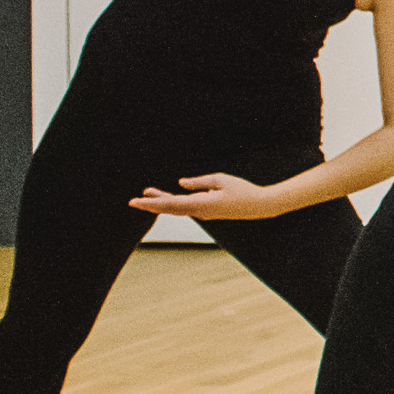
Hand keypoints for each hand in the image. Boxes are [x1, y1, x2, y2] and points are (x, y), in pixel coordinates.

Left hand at [131, 171, 289, 220]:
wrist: (260, 206)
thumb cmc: (243, 190)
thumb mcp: (220, 180)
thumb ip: (198, 182)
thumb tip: (181, 184)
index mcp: (202, 204)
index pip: (171, 204)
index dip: (152, 202)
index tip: (137, 201)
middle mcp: (200, 212)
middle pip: (170, 209)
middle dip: (151, 204)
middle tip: (132, 201)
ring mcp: (203, 213)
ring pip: (176, 208)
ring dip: (160, 202)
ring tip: (146, 193)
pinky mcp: (207, 211)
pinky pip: (185, 207)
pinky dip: (172, 203)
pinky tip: (166, 197)